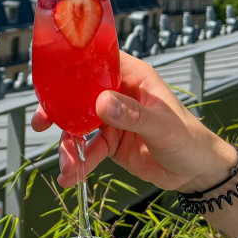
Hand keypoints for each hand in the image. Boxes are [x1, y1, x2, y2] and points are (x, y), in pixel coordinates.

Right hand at [32, 53, 236, 192]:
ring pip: (79, 126)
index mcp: (132, 77)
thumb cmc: (188, 138)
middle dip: (58, 109)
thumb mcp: (162, 126)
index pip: (98, 60)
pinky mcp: (110, 142)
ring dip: (69, 145)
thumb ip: (133, 115)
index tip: (51, 75)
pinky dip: (79, 163)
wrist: (196, 172)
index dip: (73, 64)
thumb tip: (101, 103)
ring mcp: (111, 119)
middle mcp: (118, 94)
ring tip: (67, 165)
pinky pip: (88, 150)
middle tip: (41, 121)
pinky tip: (71, 177)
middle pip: (78, 94)